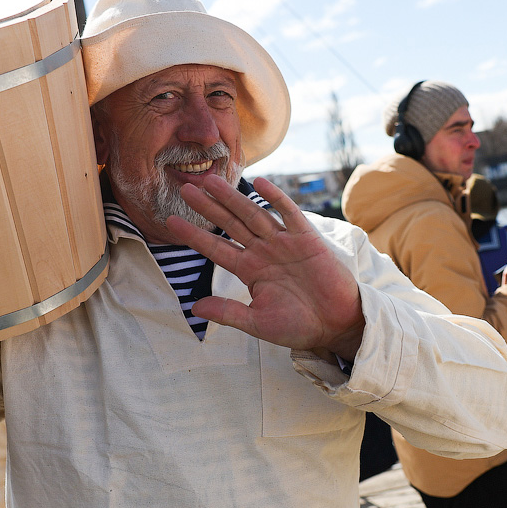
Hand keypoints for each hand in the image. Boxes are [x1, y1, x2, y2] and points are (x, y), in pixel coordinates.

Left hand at [165, 175, 363, 361]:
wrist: (336, 326)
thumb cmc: (298, 325)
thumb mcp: (258, 323)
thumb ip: (228, 313)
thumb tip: (195, 308)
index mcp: (249, 270)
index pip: (216, 248)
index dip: (195, 235)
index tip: (171, 222)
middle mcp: (262, 252)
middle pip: (230, 224)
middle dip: (208, 207)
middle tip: (186, 189)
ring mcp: (283, 243)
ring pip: (253, 214)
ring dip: (233, 198)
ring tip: (212, 181)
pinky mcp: (307, 239)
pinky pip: (289, 215)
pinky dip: (276, 198)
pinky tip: (260, 183)